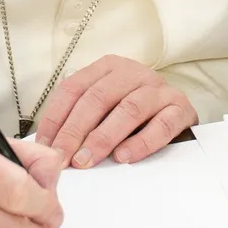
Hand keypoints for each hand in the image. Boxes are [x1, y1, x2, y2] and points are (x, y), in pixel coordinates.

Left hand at [36, 55, 197, 167]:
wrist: (178, 113)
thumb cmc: (131, 114)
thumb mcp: (103, 109)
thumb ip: (78, 120)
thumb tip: (49, 146)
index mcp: (107, 68)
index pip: (73, 88)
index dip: (56, 118)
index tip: (45, 146)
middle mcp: (133, 73)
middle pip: (98, 98)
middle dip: (75, 131)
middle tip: (63, 158)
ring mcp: (159, 89)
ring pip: (129, 109)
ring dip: (103, 138)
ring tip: (87, 160)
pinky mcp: (181, 108)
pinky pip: (162, 125)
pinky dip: (141, 142)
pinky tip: (124, 157)